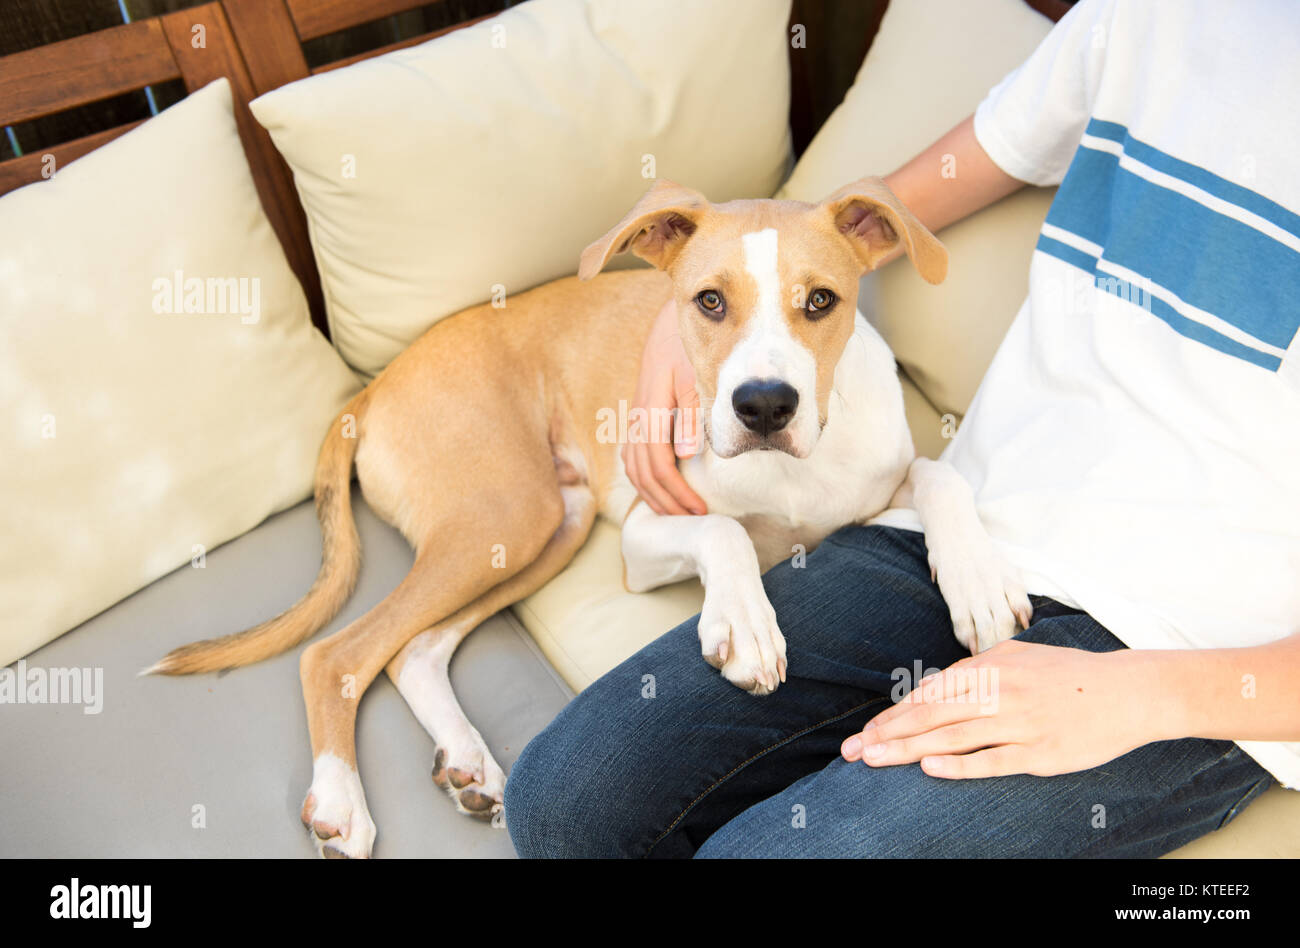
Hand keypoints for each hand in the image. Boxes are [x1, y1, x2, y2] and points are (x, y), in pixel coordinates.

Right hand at [624, 299, 706, 515]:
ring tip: (677, 512)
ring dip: (653, 495)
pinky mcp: (638, 418)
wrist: (668, 326)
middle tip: (693, 518)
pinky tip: (660, 489)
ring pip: (634, 468)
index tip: (700, 509)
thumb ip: (691, 414)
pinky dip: (644, 479)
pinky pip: (633, 457)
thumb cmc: (685, 349)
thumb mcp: (692, 376)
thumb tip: (686, 455)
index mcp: (651, 411)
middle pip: (644, 473)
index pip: (658, 464)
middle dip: (667, 501)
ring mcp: (635, 419)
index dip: (677, 491)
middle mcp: (638, 419)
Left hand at [840, 639, 1168, 778]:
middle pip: (932, 714)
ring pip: (954, 736)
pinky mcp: (1041, 751)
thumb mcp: (1018, 657)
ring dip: (909, 749)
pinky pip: (994, 759)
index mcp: (992, 667)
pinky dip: (960, 764)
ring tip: (875, 760)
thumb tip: (933, 687)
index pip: (931, 692)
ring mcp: (1021, 722)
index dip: (896, 713)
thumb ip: (976, 669)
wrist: (1129, 691)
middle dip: (888, 733)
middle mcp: (1001, 692)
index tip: (867, 731)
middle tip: (854, 750)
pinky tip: (930, 768)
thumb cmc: (1068, 674)